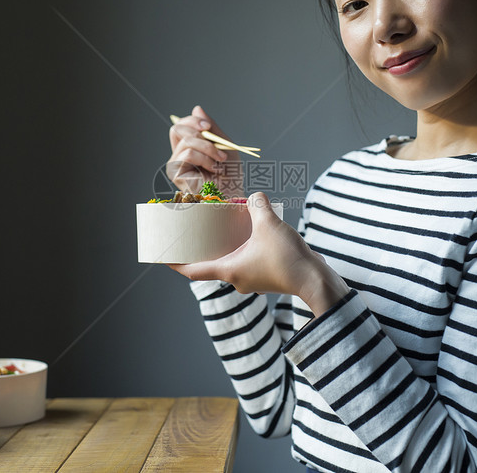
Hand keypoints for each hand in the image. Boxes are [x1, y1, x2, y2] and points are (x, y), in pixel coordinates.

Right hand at [166, 106, 242, 197]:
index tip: (208, 126)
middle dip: (197, 129)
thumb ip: (211, 128)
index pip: (182, 125)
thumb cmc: (231, 173)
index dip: (192, 121)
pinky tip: (214, 168)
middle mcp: (179, 154)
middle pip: (177, 128)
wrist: (233, 193)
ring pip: (186, 141)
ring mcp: (176, 163)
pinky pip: (187, 154)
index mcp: (189, 146)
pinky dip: (204, 158)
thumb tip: (196, 108)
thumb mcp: (224, 144)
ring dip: (208, 147)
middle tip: (214, 138)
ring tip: (221, 160)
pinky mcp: (175, 173)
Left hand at [169, 193, 349, 315]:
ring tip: (222, 231)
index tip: (161, 256)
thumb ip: (258, 205)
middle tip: (194, 235)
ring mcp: (252, 280)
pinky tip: (251, 235)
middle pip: (209, 266)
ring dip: (224, 250)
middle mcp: (237, 279)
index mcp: (229, 270)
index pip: (192, 271)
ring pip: (230, 264)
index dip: (174, 263)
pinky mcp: (266, 277)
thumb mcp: (269, 224)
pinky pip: (247, 263)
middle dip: (201, 252)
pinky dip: (242, 250)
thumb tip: (254, 195)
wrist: (315, 280)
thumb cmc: (288, 258)